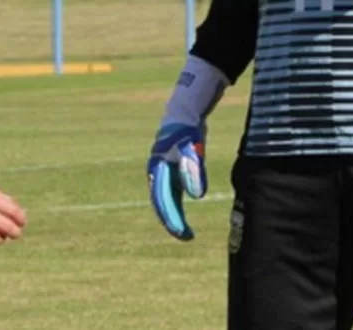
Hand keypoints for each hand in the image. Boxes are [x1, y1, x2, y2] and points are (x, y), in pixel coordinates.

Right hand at [148, 122, 206, 240]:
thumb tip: (196, 196)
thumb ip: (194, 171)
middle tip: (186, 237)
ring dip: (173, 216)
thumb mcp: (192, 150)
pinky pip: (171, 195)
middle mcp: (156, 174)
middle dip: (172, 221)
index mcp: (158, 170)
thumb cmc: (187, 132)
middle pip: (161, 204)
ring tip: (186, 233)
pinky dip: (176, 207)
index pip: (163, 201)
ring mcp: (162, 173)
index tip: (182, 233)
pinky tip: (184, 217)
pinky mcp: (170, 172)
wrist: (182, 115)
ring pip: (165, 201)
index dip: (172, 218)